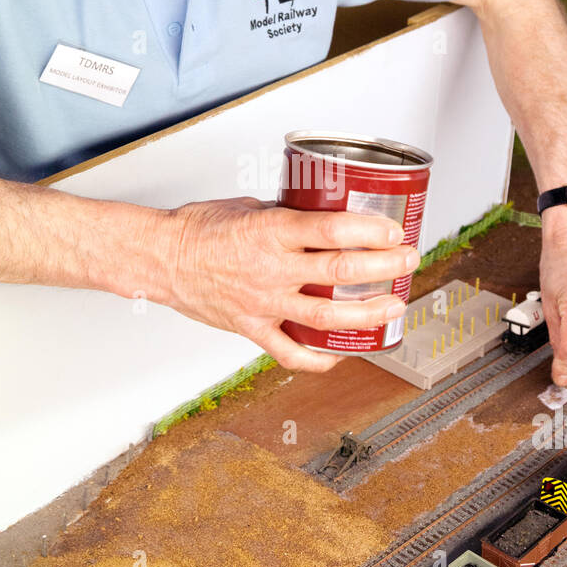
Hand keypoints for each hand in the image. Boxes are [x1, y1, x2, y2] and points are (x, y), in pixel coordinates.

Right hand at [137, 196, 418, 371]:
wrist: (161, 259)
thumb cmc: (199, 229)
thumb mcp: (250, 207)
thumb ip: (288, 217)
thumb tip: (324, 217)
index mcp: (271, 231)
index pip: (334, 230)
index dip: (371, 231)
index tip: (393, 229)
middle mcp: (271, 269)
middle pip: (341, 272)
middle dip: (384, 267)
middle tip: (406, 261)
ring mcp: (263, 303)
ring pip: (327, 317)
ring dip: (367, 313)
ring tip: (393, 306)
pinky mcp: (252, 328)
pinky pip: (291, 353)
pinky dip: (320, 359)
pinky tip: (342, 354)